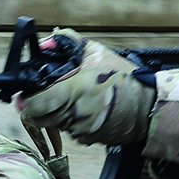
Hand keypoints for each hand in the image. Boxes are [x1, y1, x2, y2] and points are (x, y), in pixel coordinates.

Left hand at [19, 39, 154, 145]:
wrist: (148, 106)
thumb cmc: (123, 78)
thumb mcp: (97, 53)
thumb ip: (70, 43)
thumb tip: (49, 39)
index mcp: (72, 92)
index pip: (35, 106)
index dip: (29, 100)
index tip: (32, 94)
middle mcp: (73, 115)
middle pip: (41, 118)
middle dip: (41, 108)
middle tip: (49, 96)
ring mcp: (80, 130)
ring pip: (56, 125)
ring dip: (59, 114)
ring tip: (75, 100)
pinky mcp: (88, 139)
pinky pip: (71, 132)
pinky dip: (74, 123)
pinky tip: (87, 111)